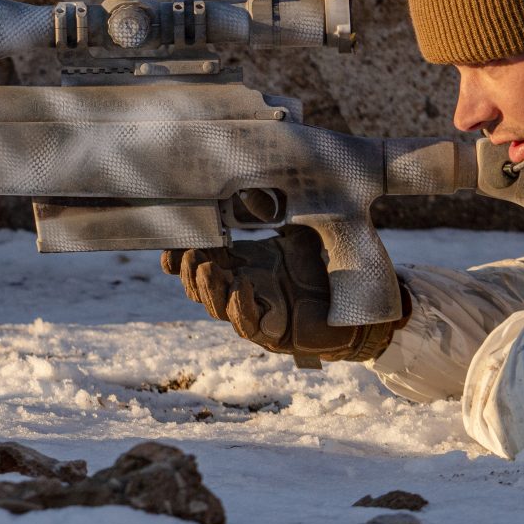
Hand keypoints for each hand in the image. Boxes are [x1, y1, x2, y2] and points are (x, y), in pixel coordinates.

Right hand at [160, 227, 403, 364]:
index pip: (202, 263)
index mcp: (242, 269)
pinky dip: (240, 306)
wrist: (353, 307)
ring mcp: (255, 315)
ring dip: (207, 289)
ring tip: (203, 267)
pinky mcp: (273, 333)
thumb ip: (277, 214)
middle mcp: (242, 293)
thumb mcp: (298, 237)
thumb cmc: (321, 273)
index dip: (182, 257)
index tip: (170, 244)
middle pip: (200, 288)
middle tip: (184, 254)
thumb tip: (255, 189)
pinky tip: (240, 286)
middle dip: (187, 272)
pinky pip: (248, 324)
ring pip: (217, 308)